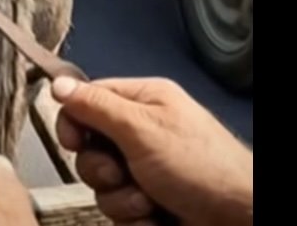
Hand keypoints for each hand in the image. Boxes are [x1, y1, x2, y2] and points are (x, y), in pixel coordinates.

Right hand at [52, 77, 251, 225]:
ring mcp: (147, 170)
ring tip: (148, 201)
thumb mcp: (142, 129)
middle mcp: (143, 133)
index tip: (73, 142)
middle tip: (122, 174)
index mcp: (144, 102)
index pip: (88, 101)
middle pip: (90, 148)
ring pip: (102, 185)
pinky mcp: (150, 203)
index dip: (74, 122)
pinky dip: (134, 218)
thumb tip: (58, 84)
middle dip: (101, 170)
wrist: (239, 219)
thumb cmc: (201, 166)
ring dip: (120, 199)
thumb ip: (96, 106)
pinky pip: (119, 210)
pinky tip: (156, 217)